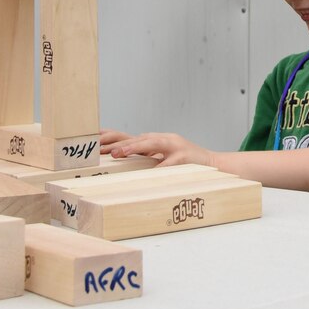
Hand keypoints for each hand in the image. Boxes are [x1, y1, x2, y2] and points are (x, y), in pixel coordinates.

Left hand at [99, 131, 215, 167]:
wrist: (212, 164)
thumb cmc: (186, 164)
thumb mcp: (164, 158)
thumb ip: (148, 157)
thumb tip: (125, 162)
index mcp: (158, 140)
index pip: (133, 137)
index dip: (114, 139)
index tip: (95, 142)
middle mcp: (165, 139)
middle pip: (139, 138)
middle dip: (120, 143)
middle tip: (102, 150)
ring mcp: (176, 146)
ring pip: (152, 143)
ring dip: (134, 147)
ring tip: (119, 153)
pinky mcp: (184, 157)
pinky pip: (169, 163)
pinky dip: (158, 167)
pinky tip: (148, 171)